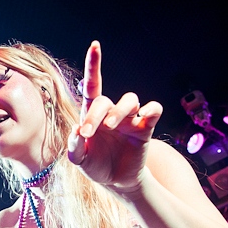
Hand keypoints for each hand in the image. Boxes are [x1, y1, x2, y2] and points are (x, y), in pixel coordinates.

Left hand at [67, 42, 161, 189]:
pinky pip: (153, 110)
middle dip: (94, 115)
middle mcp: (111, 113)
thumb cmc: (96, 166)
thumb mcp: (80, 160)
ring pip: (130, 100)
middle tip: (88, 132)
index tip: (95, 45)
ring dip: (119, 111)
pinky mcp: (145, 129)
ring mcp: (130, 119)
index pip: (92, 86)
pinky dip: (151, 110)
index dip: (94, 65)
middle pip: (105, 100)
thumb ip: (74, 147)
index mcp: (92, 115)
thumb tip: (76, 132)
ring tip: (111, 126)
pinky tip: (144, 117)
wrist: (117, 182)